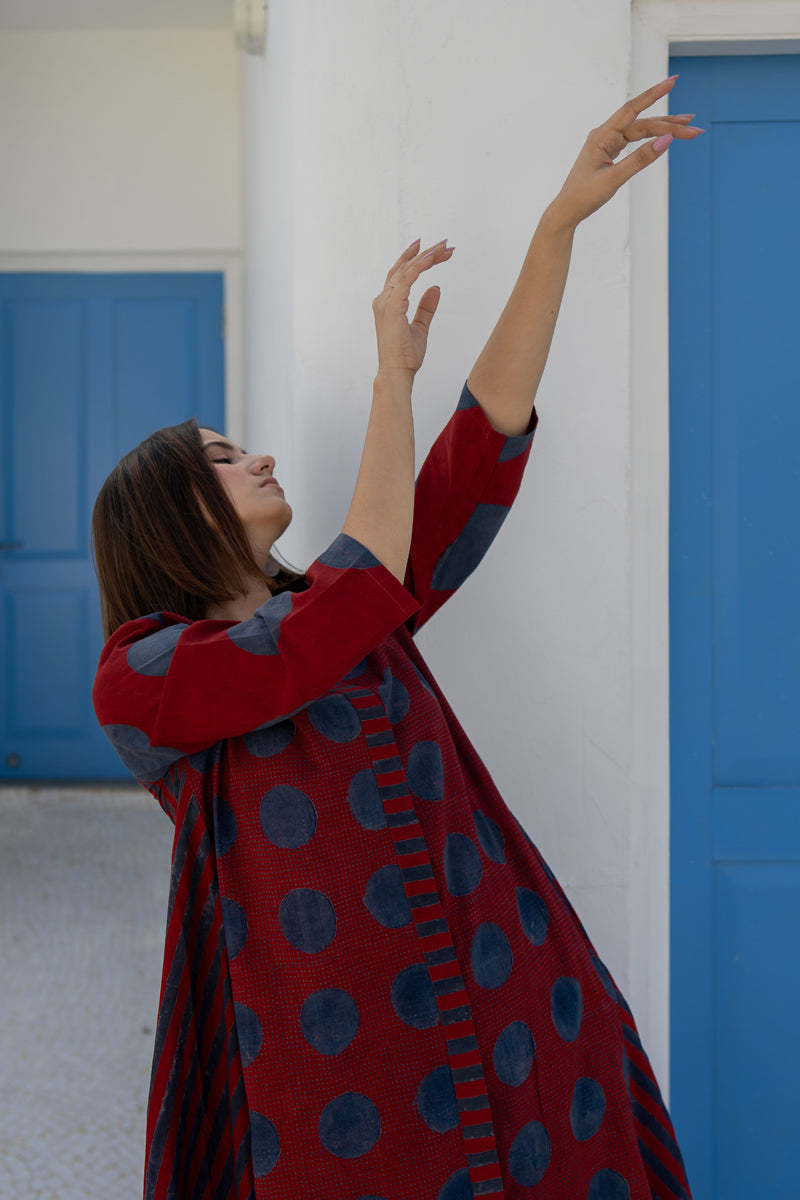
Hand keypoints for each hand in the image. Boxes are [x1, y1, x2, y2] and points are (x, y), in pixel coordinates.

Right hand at [372, 238, 454, 376]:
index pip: (402, 274)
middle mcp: (384, 300)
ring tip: (443, 248)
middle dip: (425, 253)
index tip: (434, 249)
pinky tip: (431, 259)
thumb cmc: (405, 355)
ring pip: (406, 271)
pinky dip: (418, 268)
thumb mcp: (420, 327)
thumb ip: (426, 308)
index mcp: (388, 304)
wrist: (397, 372)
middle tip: (445, 244)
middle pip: (404, 268)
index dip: (416, 259)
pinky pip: (406, 281)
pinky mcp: (392, 308)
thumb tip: (436, 288)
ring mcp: (386, 303)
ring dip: (425, 257)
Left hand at [548, 76, 702, 230]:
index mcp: (601, 136)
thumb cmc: (585, 196)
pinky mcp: (609, 151)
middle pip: (642, 123)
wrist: (567, 210)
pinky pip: (634, 140)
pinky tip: (664, 137)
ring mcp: (607, 142)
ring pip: (640, 131)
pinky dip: (650, 139)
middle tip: (694, 127)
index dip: (653, 94)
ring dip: (663, 130)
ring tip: (687, 129)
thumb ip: (640, 159)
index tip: (672, 81)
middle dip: (669, 124)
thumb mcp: (614, 179)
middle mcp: (604, 134)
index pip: (632, 109)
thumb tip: (666, 141)